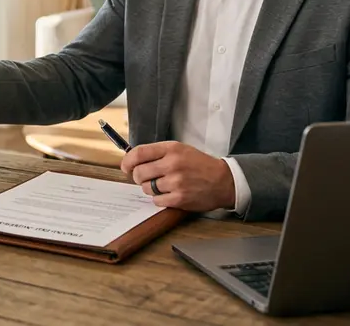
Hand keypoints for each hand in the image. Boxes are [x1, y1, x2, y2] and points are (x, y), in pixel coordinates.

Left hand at [120, 141, 235, 211]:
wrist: (223, 180)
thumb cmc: (199, 165)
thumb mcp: (180, 150)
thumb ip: (158, 153)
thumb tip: (133, 161)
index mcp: (171, 149)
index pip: (139, 153)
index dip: (127, 161)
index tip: (126, 167)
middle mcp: (173, 164)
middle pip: (139, 172)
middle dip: (138, 177)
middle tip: (145, 178)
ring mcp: (176, 182)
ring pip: (146, 187)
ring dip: (150, 188)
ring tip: (162, 185)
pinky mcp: (179, 198)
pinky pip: (156, 200)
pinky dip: (159, 199)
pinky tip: (169, 194)